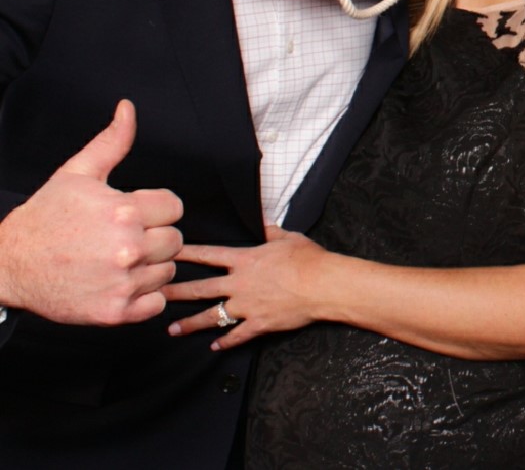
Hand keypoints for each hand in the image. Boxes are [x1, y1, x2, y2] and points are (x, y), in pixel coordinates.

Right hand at [0, 100, 182, 324]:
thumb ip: (111, 143)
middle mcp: (127, 248)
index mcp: (124, 212)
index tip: (133, 214)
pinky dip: (143, 297)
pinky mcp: (115, 312)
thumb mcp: (77, 174)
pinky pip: (156, 303)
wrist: (9, 265)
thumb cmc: (45, 218)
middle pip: (175, 241)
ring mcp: (122, 282)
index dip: (156, 209)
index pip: (175, 208)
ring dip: (149, 267)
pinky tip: (117, 283)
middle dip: (154, 237)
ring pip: (167, 271)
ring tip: (116, 261)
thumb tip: (128, 108)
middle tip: (122, 239)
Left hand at [163, 226, 328, 349]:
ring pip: (211, 316)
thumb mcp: (289, 238)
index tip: (168, 253)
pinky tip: (215, 347)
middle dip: (175, 293)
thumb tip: (263, 223)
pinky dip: (225, 342)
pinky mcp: (258, 323)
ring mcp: (246, 306)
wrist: (323, 284)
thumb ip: (272, 232)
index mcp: (246, 260)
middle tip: (155, 296)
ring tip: (172, 330)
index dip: (187, 253)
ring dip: (190, 323)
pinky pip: (236, 335)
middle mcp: (240, 284)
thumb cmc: (309, 259)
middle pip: (200, 288)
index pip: (209, 255)